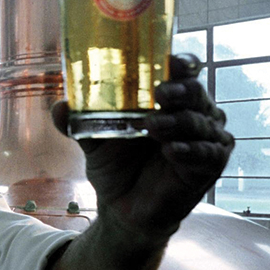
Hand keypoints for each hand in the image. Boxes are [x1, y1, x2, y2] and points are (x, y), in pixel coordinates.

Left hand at [52, 54, 234, 239]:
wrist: (121, 207)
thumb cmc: (115, 165)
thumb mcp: (92, 140)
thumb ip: (77, 122)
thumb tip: (60, 106)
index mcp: (169, 99)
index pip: (184, 72)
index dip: (183, 63)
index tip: (172, 62)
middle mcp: (192, 113)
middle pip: (196, 92)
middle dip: (180, 90)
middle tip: (160, 94)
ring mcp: (205, 139)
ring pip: (201, 122)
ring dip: (179, 122)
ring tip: (155, 126)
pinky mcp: (209, 167)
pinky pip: (209, 154)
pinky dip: (191, 150)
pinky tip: (172, 150)